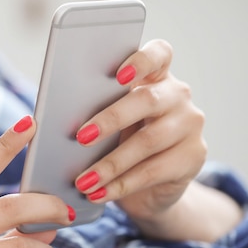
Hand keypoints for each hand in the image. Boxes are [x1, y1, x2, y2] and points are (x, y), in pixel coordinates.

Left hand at [74, 39, 206, 229]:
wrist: (150, 188)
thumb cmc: (119, 144)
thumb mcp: (109, 125)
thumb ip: (94, 111)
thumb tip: (53, 121)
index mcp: (155, 75)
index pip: (158, 54)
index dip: (139, 61)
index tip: (117, 76)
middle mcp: (177, 95)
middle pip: (147, 100)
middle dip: (111, 119)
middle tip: (81, 137)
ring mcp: (190, 125)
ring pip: (148, 141)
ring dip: (110, 164)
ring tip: (82, 180)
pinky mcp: (194, 157)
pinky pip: (153, 171)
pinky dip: (121, 185)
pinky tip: (99, 193)